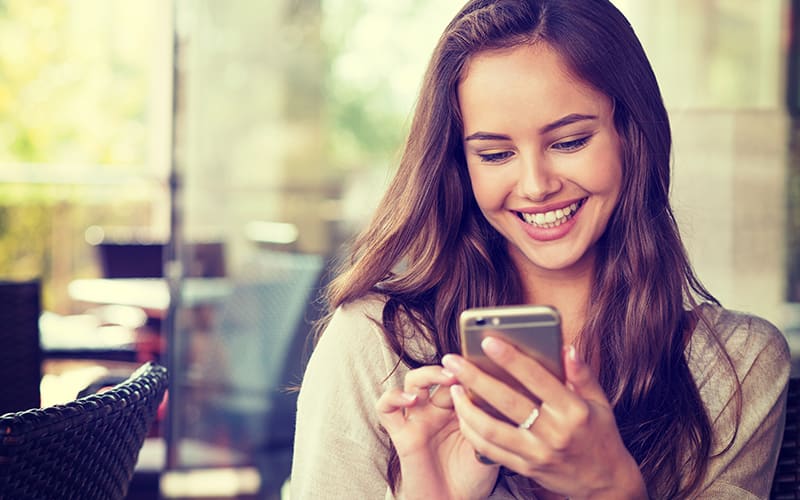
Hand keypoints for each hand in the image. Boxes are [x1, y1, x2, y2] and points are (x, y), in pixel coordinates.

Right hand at [376, 365, 498, 499]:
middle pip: (438, 373)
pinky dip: (393, 397)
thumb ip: (493, 424)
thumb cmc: (473, 478)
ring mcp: (418, 419)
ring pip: (413, 381)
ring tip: (445, 378)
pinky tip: (410, 399)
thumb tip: (504, 400)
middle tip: (465, 369)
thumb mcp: (492, 446)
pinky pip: (386, 409)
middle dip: (452, 367)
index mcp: (460, 408)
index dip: (470, 368)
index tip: (484, 364)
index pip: (462, 378)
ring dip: (427, 374)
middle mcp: (437, 409)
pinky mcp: (401, 434)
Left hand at [443, 339, 646, 499]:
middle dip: (475, 378)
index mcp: (573, 411)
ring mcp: (538, 453)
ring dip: (466, 407)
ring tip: (453, 388)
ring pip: (492, 429)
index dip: (511, 358)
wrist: (605, 484)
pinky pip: (491, 450)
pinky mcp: (526, 468)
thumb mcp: (599, 403)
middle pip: (506, 401)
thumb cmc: (600, 436)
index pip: (537, 378)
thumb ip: (582, 374)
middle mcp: (554, 432)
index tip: (487, 340)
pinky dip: (472, 431)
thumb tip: (567, 347)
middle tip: (452, 360)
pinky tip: (463, 415)